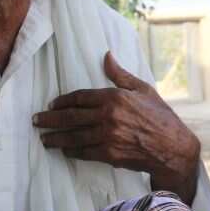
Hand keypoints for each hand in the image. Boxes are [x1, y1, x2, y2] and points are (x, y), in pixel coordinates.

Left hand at [33, 52, 200, 203]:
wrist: (173, 147)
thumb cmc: (160, 116)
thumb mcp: (143, 89)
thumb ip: (121, 75)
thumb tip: (106, 56)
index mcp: (115, 97)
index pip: (80, 97)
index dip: (62, 100)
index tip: (52, 103)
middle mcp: (109, 116)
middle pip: (71, 117)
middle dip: (50, 119)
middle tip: (36, 120)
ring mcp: (108, 136)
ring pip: (73, 136)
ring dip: (56, 138)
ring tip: (44, 138)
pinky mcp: (109, 155)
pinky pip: (84, 152)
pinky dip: (71, 151)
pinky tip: (64, 150)